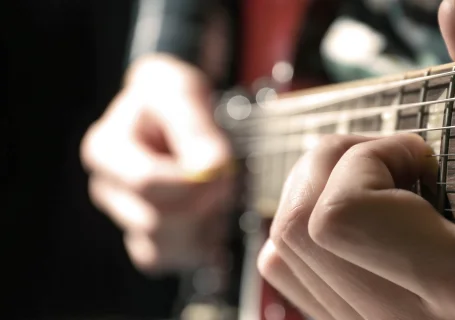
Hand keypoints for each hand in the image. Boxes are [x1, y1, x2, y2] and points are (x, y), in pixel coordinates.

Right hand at [81, 54, 233, 272]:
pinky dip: (198, 245)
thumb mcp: (181, 92)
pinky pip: (170, 260)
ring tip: (219, 198)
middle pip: (153, 222)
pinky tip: (212, 217)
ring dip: (202, 229)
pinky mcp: (146, 238)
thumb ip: (195, 127)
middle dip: (202, 204)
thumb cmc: (170, 98)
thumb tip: (212, 166)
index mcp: (106, 149)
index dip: (192, 183)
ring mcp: (125, 217)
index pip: (146, 182)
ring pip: (159, 250)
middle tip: (227, 180)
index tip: (222, 167)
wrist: (171, 112)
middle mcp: (109, 190)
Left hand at [257, 0, 454, 318]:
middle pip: (297, 231)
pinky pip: (291, 275)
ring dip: (317, 194)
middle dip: (335, 167)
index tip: (420, 153)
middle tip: (395, 159)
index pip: (340, 218)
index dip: (369, 162)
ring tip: (383, 188)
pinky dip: (309, 230)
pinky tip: (367, 218)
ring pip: (282, 254)